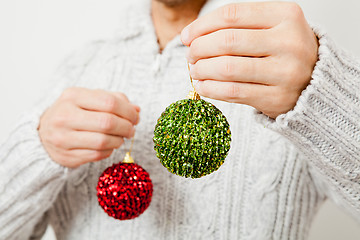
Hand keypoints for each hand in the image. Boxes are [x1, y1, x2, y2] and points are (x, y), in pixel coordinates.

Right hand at [38, 87, 139, 167]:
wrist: (43, 133)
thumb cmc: (74, 112)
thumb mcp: (89, 99)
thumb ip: (114, 100)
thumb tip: (136, 110)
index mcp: (72, 96)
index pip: (110, 102)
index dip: (128, 111)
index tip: (135, 117)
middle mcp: (64, 116)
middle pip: (108, 123)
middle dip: (126, 127)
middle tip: (131, 129)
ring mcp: (63, 138)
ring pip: (103, 141)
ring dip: (119, 140)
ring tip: (121, 137)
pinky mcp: (66, 156)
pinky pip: (97, 155)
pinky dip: (109, 151)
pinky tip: (109, 146)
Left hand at [181, 2, 318, 118]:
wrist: (315, 83)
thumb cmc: (284, 52)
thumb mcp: (272, 27)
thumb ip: (239, 26)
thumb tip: (192, 35)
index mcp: (286, 15)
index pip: (232, 15)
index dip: (202, 25)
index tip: (186, 36)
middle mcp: (289, 42)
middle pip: (227, 41)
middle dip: (199, 48)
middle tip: (190, 54)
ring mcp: (285, 72)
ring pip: (227, 68)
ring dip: (202, 69)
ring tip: (194, 70)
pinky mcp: (277, 98)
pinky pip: (233, 92)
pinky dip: (211, 89)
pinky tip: (202, 86)